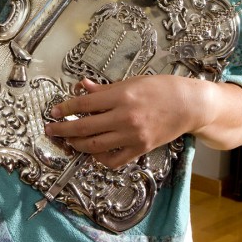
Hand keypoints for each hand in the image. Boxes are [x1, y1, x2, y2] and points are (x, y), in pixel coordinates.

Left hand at [43, 75, 241, 168]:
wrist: (189, 105)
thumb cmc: (161, 89)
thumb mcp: (131, 82)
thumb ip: (105, 89)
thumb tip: (82, 87)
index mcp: (121, 96)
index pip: (84, 104)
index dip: (66, 109)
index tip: (55, 111)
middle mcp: (124, 117)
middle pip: (84, 127)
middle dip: (63, 129)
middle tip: (52, 129)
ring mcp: (132, 135)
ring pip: (95, 145)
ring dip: (77, 144)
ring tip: (68, 141)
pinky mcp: (140, 149)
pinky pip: (113, 159)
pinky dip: (99, 158)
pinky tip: (93, 152)